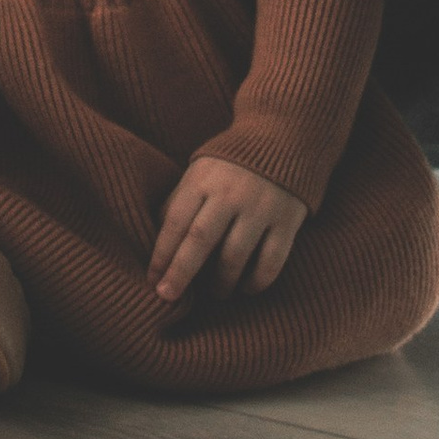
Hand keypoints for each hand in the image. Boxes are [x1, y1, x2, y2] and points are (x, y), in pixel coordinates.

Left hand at [150, 153, 306, 304]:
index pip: (175, 222)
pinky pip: (270, 262)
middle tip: (167, 297)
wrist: (280, 141)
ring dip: (221, 283)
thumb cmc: (227, 167)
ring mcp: (260, 208)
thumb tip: (156, 247)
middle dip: (181, 273)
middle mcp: (229, 194)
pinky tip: (245, 288)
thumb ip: (179, 205)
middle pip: (200, 239)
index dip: (162, 255)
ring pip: (235, 256)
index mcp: (201, 181)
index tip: (152, 281)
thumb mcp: (197, 175)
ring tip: (214, 293)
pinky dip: (256, 282)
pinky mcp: (287, 222)